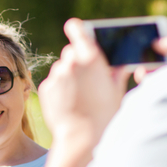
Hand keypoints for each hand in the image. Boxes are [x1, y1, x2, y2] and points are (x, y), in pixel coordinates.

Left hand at [39, 18, 133, 153]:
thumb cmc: (104, 114)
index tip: (76, 28)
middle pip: (71, 52)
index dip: (77, 28)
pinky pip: (53, 81)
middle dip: (78, 60)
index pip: (77, 29)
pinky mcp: (46, 88)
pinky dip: (60, 88)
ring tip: (79, 95)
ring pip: (62, 68)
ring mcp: (56, 75)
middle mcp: (71, 62)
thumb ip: (116, 71)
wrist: (81, 137)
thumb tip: (120, 63)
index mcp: (91, 57)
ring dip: (68, 75)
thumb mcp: (116, 90)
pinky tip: (69, 102)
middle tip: (88, 78)